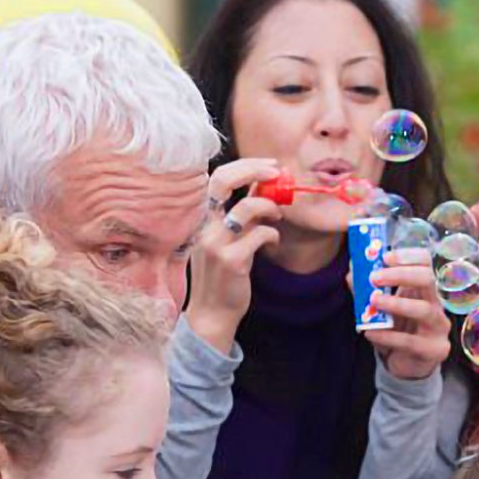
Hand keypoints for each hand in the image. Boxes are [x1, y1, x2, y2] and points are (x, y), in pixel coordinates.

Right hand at [184, 157, 284, 354]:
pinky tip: (272, 243)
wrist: (212, 313)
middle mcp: (203, 226)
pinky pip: (261, 234)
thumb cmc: (221, 274)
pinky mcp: (231, 260)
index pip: (217, 177)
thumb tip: (263, 185)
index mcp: (200, 217)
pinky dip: (273, 235)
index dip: (245, 166)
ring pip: (247, 207)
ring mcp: (215, 242)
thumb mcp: (226, 238)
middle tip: (278, 172)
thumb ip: (241, 213)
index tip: (270, 166)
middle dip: (254, 170)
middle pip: (224, 181)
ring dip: (270, 206)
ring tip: (277, 217)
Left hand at [364, 249, 452, 380]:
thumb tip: (351, 271)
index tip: (385, 257)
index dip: (408, 256)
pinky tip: (370, 333)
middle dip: (400, 275)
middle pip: (428, 279)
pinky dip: (388, 336)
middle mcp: (436, 304)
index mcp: (424, 289)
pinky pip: (410, 341)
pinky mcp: (433, 350)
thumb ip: (367, 289)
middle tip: (375, 278)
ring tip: (374, 302)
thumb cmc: (397, 331)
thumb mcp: (381, 308)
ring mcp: (438, 327)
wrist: (406, 365)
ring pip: (424, 310)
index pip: (426, 263)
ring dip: (396, 303)